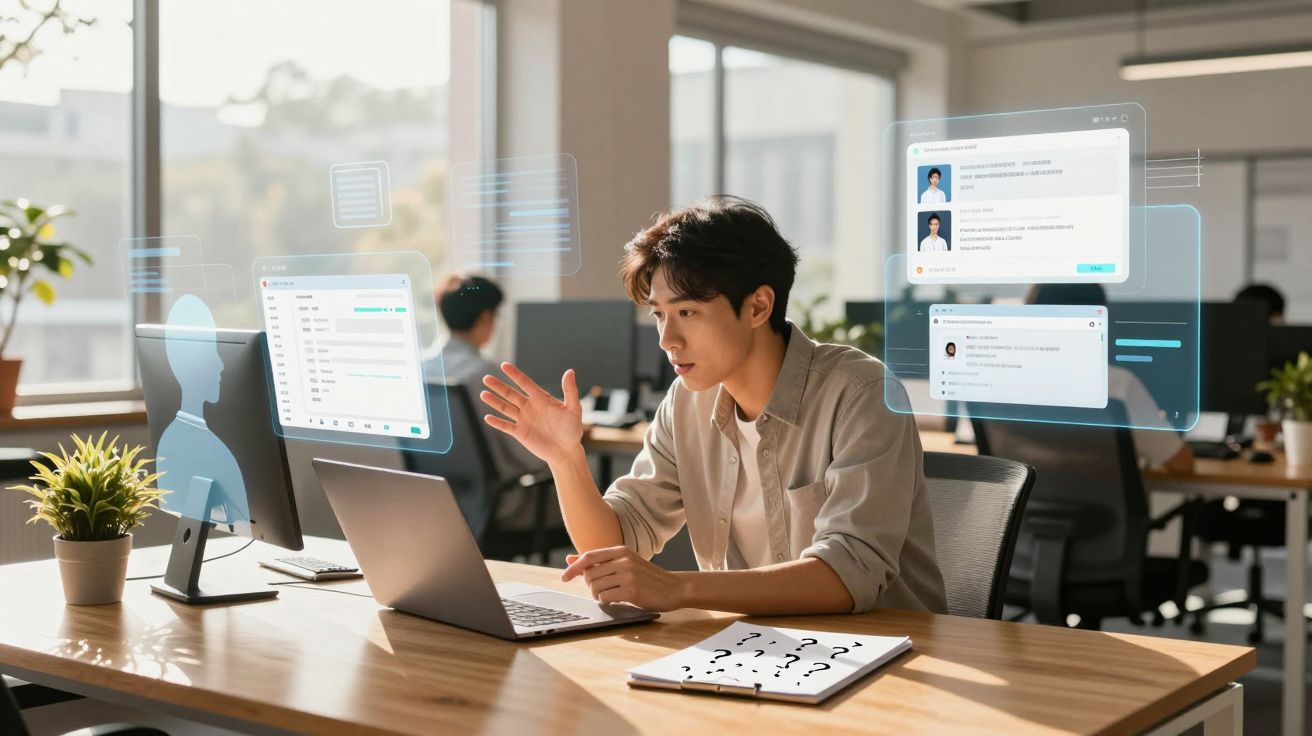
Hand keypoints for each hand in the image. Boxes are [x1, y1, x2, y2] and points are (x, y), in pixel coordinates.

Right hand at [481, 363, 583, 466]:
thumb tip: (570, 371)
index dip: (514, 374)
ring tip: (483, 394)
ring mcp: (524, 419)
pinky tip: (487, 417)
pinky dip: (497, 422)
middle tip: (486, 378)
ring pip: (505, 408)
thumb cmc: (572, 429)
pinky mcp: (520, 433)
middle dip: (498, 386)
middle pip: (511, 394)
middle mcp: (530, 407)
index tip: (504, 365)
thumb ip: (570, 391)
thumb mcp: (573, 409)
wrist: (566, 451)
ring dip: (494, 401)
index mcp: (541, 398)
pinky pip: (506, 426)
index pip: (525, 383)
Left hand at [561, 546, 689, 611]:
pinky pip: (605, 598)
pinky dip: (606, 601)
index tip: (564, 577)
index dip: (574, 568)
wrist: (673, 588)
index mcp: (621, 551)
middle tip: (602, 590)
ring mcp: (628, 575)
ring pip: (595, 587)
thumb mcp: (624, 563)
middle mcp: (624, 560)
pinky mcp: (632, 591)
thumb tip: (570, 559)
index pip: (589, 556)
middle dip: (590, 586)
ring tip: (611, 595)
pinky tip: (617, 600)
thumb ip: (598, 562)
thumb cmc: (646, 577)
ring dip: (598, 596)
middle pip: (589, 575)